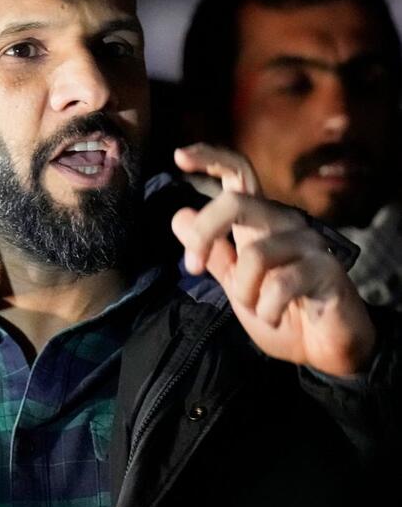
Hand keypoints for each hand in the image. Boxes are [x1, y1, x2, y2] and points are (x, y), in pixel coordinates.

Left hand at [171, 147, 375, 376]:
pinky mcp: (327, 269)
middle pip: (235, 203)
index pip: (238, 175)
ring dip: (245, 292)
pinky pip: (280, 285)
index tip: (178, 156)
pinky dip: (267, 309)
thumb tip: (180, 215)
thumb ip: (212, 252)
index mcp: (259, 221)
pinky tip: (277, 316)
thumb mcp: (235, 283)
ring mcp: (308, 243)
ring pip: (255, 254)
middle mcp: (284, 223)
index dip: (210, 159)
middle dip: (204, 234)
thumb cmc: (279, 311)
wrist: (320, 350)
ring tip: (259, 309)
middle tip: (193, 267)